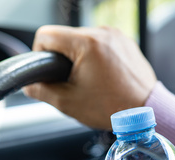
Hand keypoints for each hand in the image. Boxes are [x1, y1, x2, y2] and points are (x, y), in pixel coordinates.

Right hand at [23, 25, 156, 129]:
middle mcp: (102, 33)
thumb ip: (41, 90)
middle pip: (65, 38)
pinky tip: (103, 78)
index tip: (48, 72)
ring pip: (82, 40)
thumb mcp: (68, 102)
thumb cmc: (112, 107)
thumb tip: (29, 85)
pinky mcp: (125, 41)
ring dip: (80, 58)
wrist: (144, 111)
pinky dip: (96, 58)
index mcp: (86, 43)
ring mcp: (116, 35)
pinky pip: (100, 44)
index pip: (46, 35)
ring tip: (90, 82)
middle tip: (73, 83)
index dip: (39, 54)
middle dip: (63, 59)